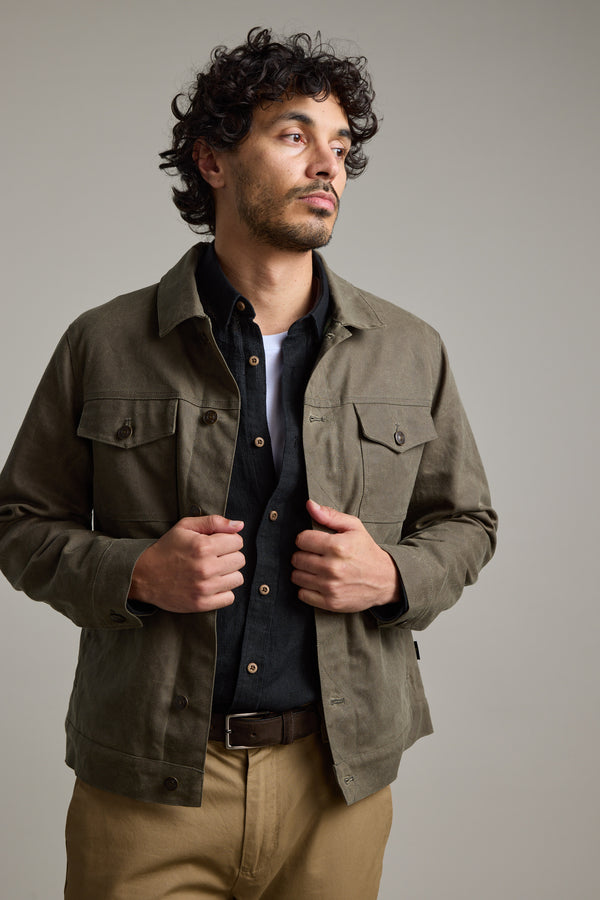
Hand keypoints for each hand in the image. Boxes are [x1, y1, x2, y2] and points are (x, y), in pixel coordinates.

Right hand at [129, 516, 244, 612]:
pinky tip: (211, 584)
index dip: (229, 540)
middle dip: (230, 556)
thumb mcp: (185, 527)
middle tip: (214, 557)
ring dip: (228, 574)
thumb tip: (240, 525)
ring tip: (213, 571)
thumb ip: (214, 522)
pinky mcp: (202, 604)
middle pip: (240, 560)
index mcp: (203, 546)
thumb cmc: (167, 548)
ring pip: (238, 578)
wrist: (143, 576)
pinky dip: (223, 591)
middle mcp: (206, 567)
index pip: (238, 541)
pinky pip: (230, 598)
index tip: (217, 544)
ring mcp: (204, 587)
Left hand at [291, 500, 399, 612]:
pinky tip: (317, 582)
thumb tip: (309, 505)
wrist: (386, 580)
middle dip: (302, 555)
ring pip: (296, 576)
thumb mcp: (354, 527)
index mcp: (338, 546)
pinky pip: (302, 594)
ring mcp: (331, 587)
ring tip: (315, 568)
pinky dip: (306, 588)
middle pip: (297, 558)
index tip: (312, 542)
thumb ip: (330, 515)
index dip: (305, 539)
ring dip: (303, 571)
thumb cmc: (367, 551)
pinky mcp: (331, 602)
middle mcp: (333, 567)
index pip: (302, 540)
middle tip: (314, 556)